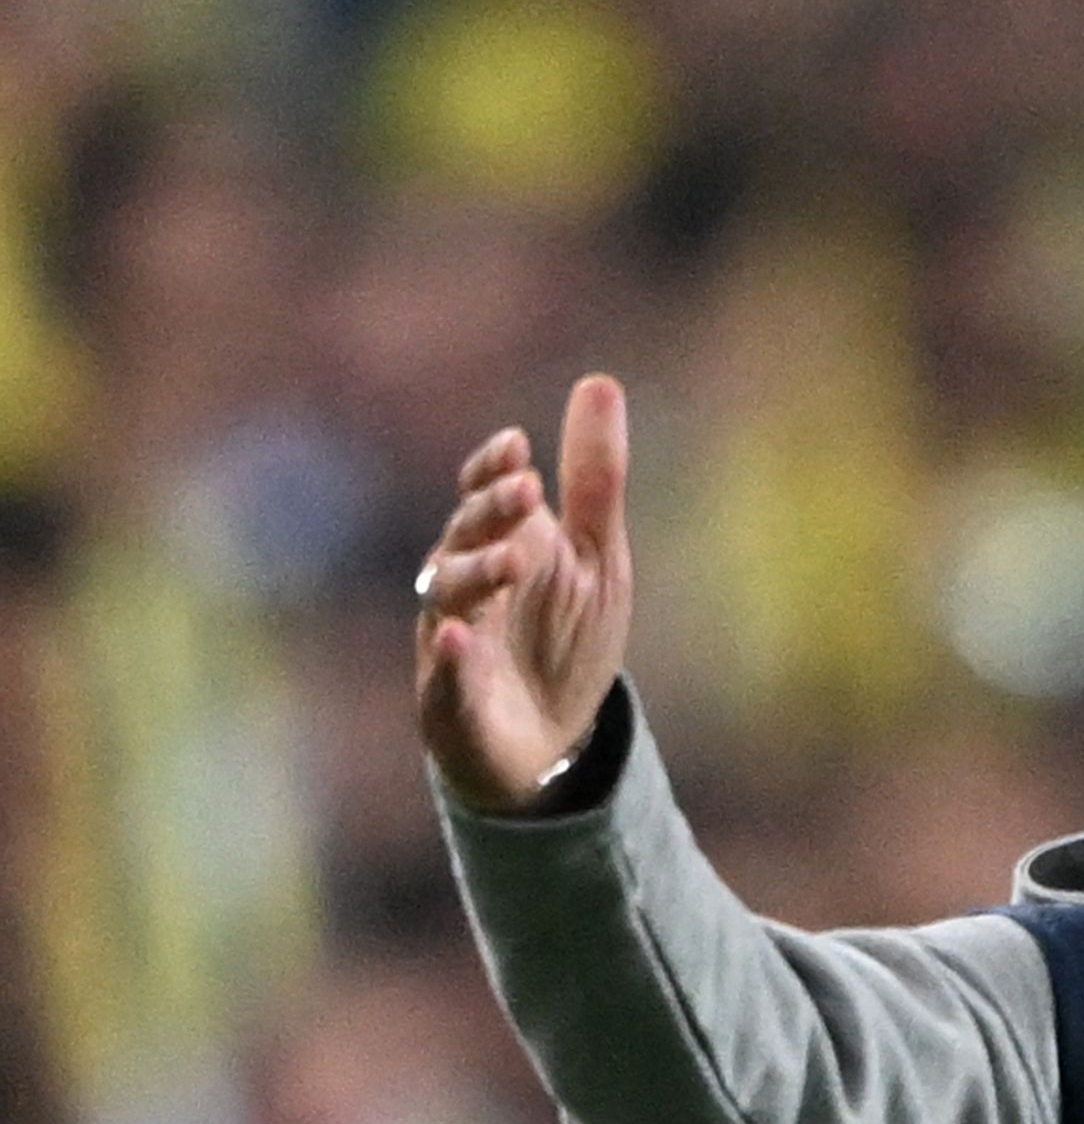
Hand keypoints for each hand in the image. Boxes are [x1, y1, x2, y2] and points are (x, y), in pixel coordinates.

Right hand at [411, 374, 633, 808]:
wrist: (551, 742)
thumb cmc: (564, 639)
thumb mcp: (595, 557)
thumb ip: (594, 480)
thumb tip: (599, 381)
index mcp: (497, 549)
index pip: (482, 499)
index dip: (491, 472)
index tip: (519, 444)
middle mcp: (464, 590)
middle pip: (463, 539)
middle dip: (489, 513)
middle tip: (527, 488)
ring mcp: (452, 645)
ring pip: (449, 601)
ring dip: (476, 575)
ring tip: (512, 560)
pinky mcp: (452, 704)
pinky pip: (445, 679)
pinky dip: (452, 660)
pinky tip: (461, 638)